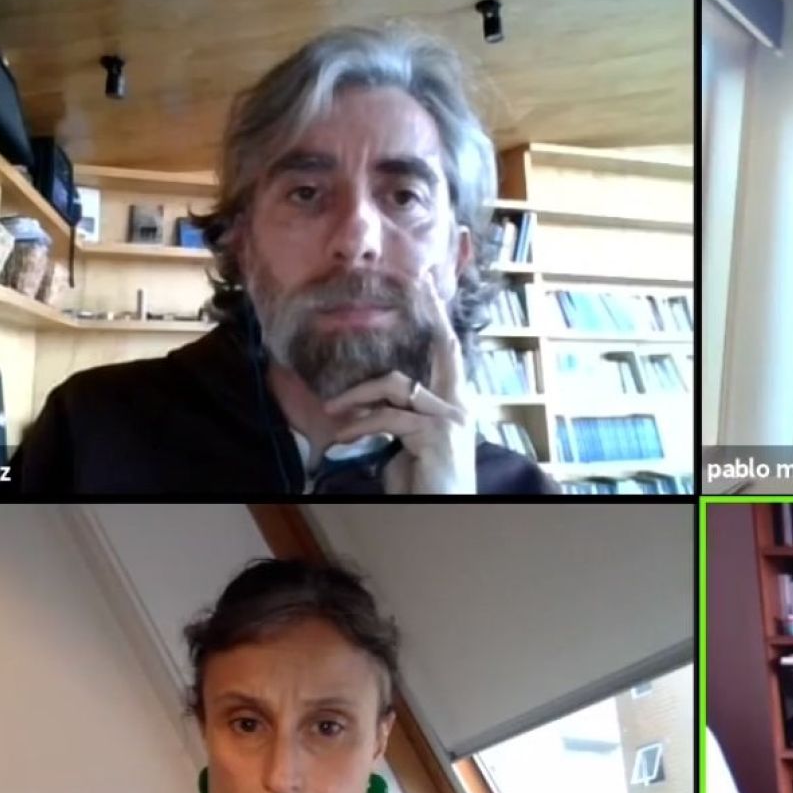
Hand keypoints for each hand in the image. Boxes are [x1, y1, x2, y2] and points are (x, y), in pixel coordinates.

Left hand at [320, 269, 475, 493]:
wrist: (443, 512)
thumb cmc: (426, 483)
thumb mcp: (408, 444)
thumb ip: (398, 418)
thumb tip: (372, 407)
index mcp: (454, 403)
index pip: (447, 351)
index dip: (438, 316)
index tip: (428, 284)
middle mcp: (459, 404)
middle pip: (443, 347)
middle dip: (430, 310)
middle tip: (417, 281)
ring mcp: (451, 417)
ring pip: (395, 385)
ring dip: (357, 395)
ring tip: (332, 411)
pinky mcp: (435, 433)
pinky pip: (387, 417)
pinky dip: (359, 426)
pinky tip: (341, 437)